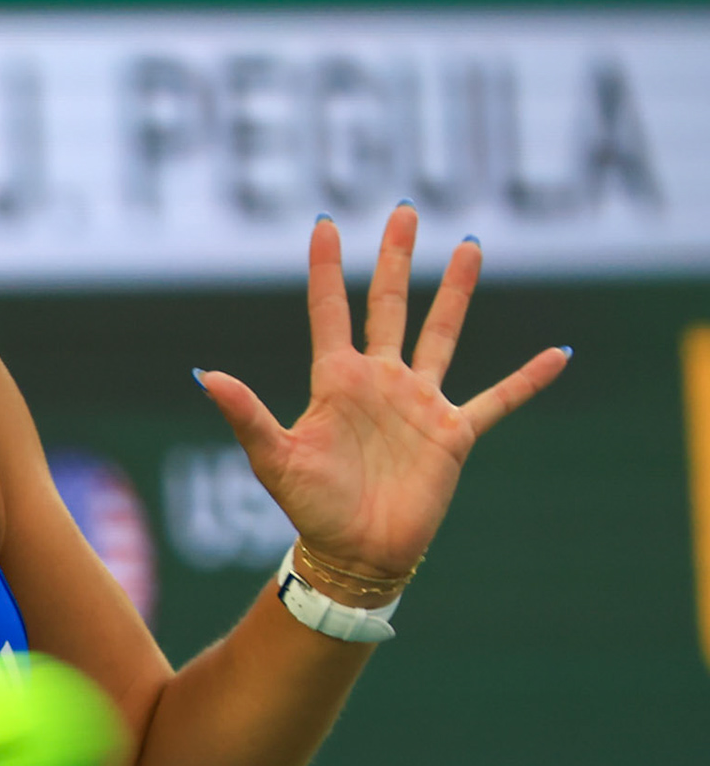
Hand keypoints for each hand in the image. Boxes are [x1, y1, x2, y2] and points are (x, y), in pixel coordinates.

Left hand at [195, 206, 568, 581]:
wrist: (355, 553)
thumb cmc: (310, 507)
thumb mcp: (274, 458)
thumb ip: (246, 414)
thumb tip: (206, 375)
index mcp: (336, 380)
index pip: (330, 311)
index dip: (327, 269)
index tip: (325, 225)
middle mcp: (380, 382)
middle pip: (389, 306)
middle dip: (397, 260)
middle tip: (404, 212)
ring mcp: (419, 404)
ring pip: (441, 334)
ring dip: (456, 293)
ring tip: (469, 245)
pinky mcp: (453, 434)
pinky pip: (498, 400)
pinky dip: (528, 379)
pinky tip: (558, 355)